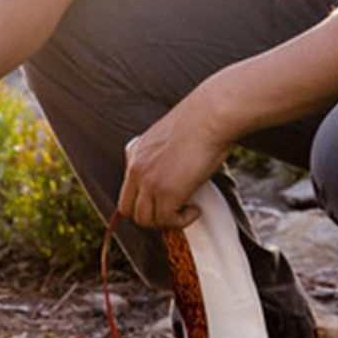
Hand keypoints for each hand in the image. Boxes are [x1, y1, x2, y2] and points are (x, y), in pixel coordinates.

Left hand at [117, 94, 234, 229]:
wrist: (212, 115)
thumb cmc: (202, 121)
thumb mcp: (169, 136)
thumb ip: (160, 154)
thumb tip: (173, 172)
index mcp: (134, 154)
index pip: (125, 191)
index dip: (142, 205)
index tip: (161, 206)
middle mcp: (135, 169)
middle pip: (128, 211)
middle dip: (150, 218)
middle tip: (173, 213)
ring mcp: (148, 182)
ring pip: (145, 220)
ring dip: (166, 222)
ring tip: (186, 211)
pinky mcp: (166, 192)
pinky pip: (167, 221)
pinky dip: (182, 221)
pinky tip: (194, 210)